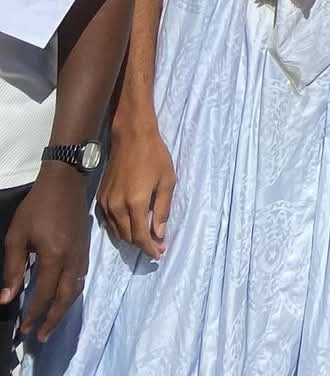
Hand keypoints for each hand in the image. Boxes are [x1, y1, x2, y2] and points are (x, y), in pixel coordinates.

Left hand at [3, 164, 89, 340]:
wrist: (65, 182)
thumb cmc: (37, 207)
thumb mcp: (17, 236)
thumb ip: (13, 268)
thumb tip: (7, 298)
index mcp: (54, 256)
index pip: (44, 293)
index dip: (33, 314)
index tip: (24, 330)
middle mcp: (72, 258)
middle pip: (66, 296)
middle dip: (53, 319)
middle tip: (42, 336)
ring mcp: (82, 253)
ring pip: (76, 288)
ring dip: (64, 309)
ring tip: (52, 322)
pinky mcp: (85, 248)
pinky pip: (80, 277)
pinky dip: (72, 293)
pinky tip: (64, 297)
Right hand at [98, 123, 175, 259]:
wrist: (132, 137)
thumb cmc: (155, 156)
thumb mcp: (167, 182)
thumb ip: (162, 209)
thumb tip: (159, 234)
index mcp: (134, 203)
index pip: (140, 236)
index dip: (150, 248)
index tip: (159, 254)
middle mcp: (116, 207)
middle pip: (127, 237)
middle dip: (142, 245)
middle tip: (156, 246)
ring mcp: (105, 203)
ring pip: (117, 231)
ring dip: (131, 238)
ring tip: (146, 238)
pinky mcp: (99, 198)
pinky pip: (109, 222)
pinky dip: (120, 228)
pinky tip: (131, 225)